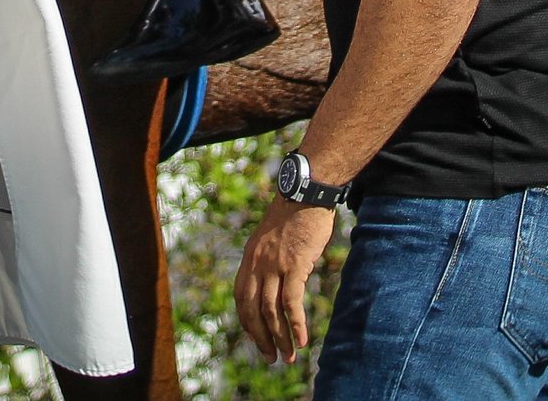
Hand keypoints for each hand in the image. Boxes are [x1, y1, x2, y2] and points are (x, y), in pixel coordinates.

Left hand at [234, 196, 337, 364]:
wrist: (306, 191)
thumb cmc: (295, 213)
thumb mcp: (273, 237)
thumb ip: (269, 259)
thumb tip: (276, 280)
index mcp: (250, 257)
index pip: (241, 298)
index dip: (247, 322)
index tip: (257, 339)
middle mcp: (257, 263)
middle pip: (252, 310)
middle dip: (261, 338)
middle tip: (271, 357)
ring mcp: (274, 264)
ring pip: (271, 311)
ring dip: (280, 337)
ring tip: (289, 355)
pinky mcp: (295, 264)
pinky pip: (291, 302)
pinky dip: (295, 323)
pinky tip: (302, 339)